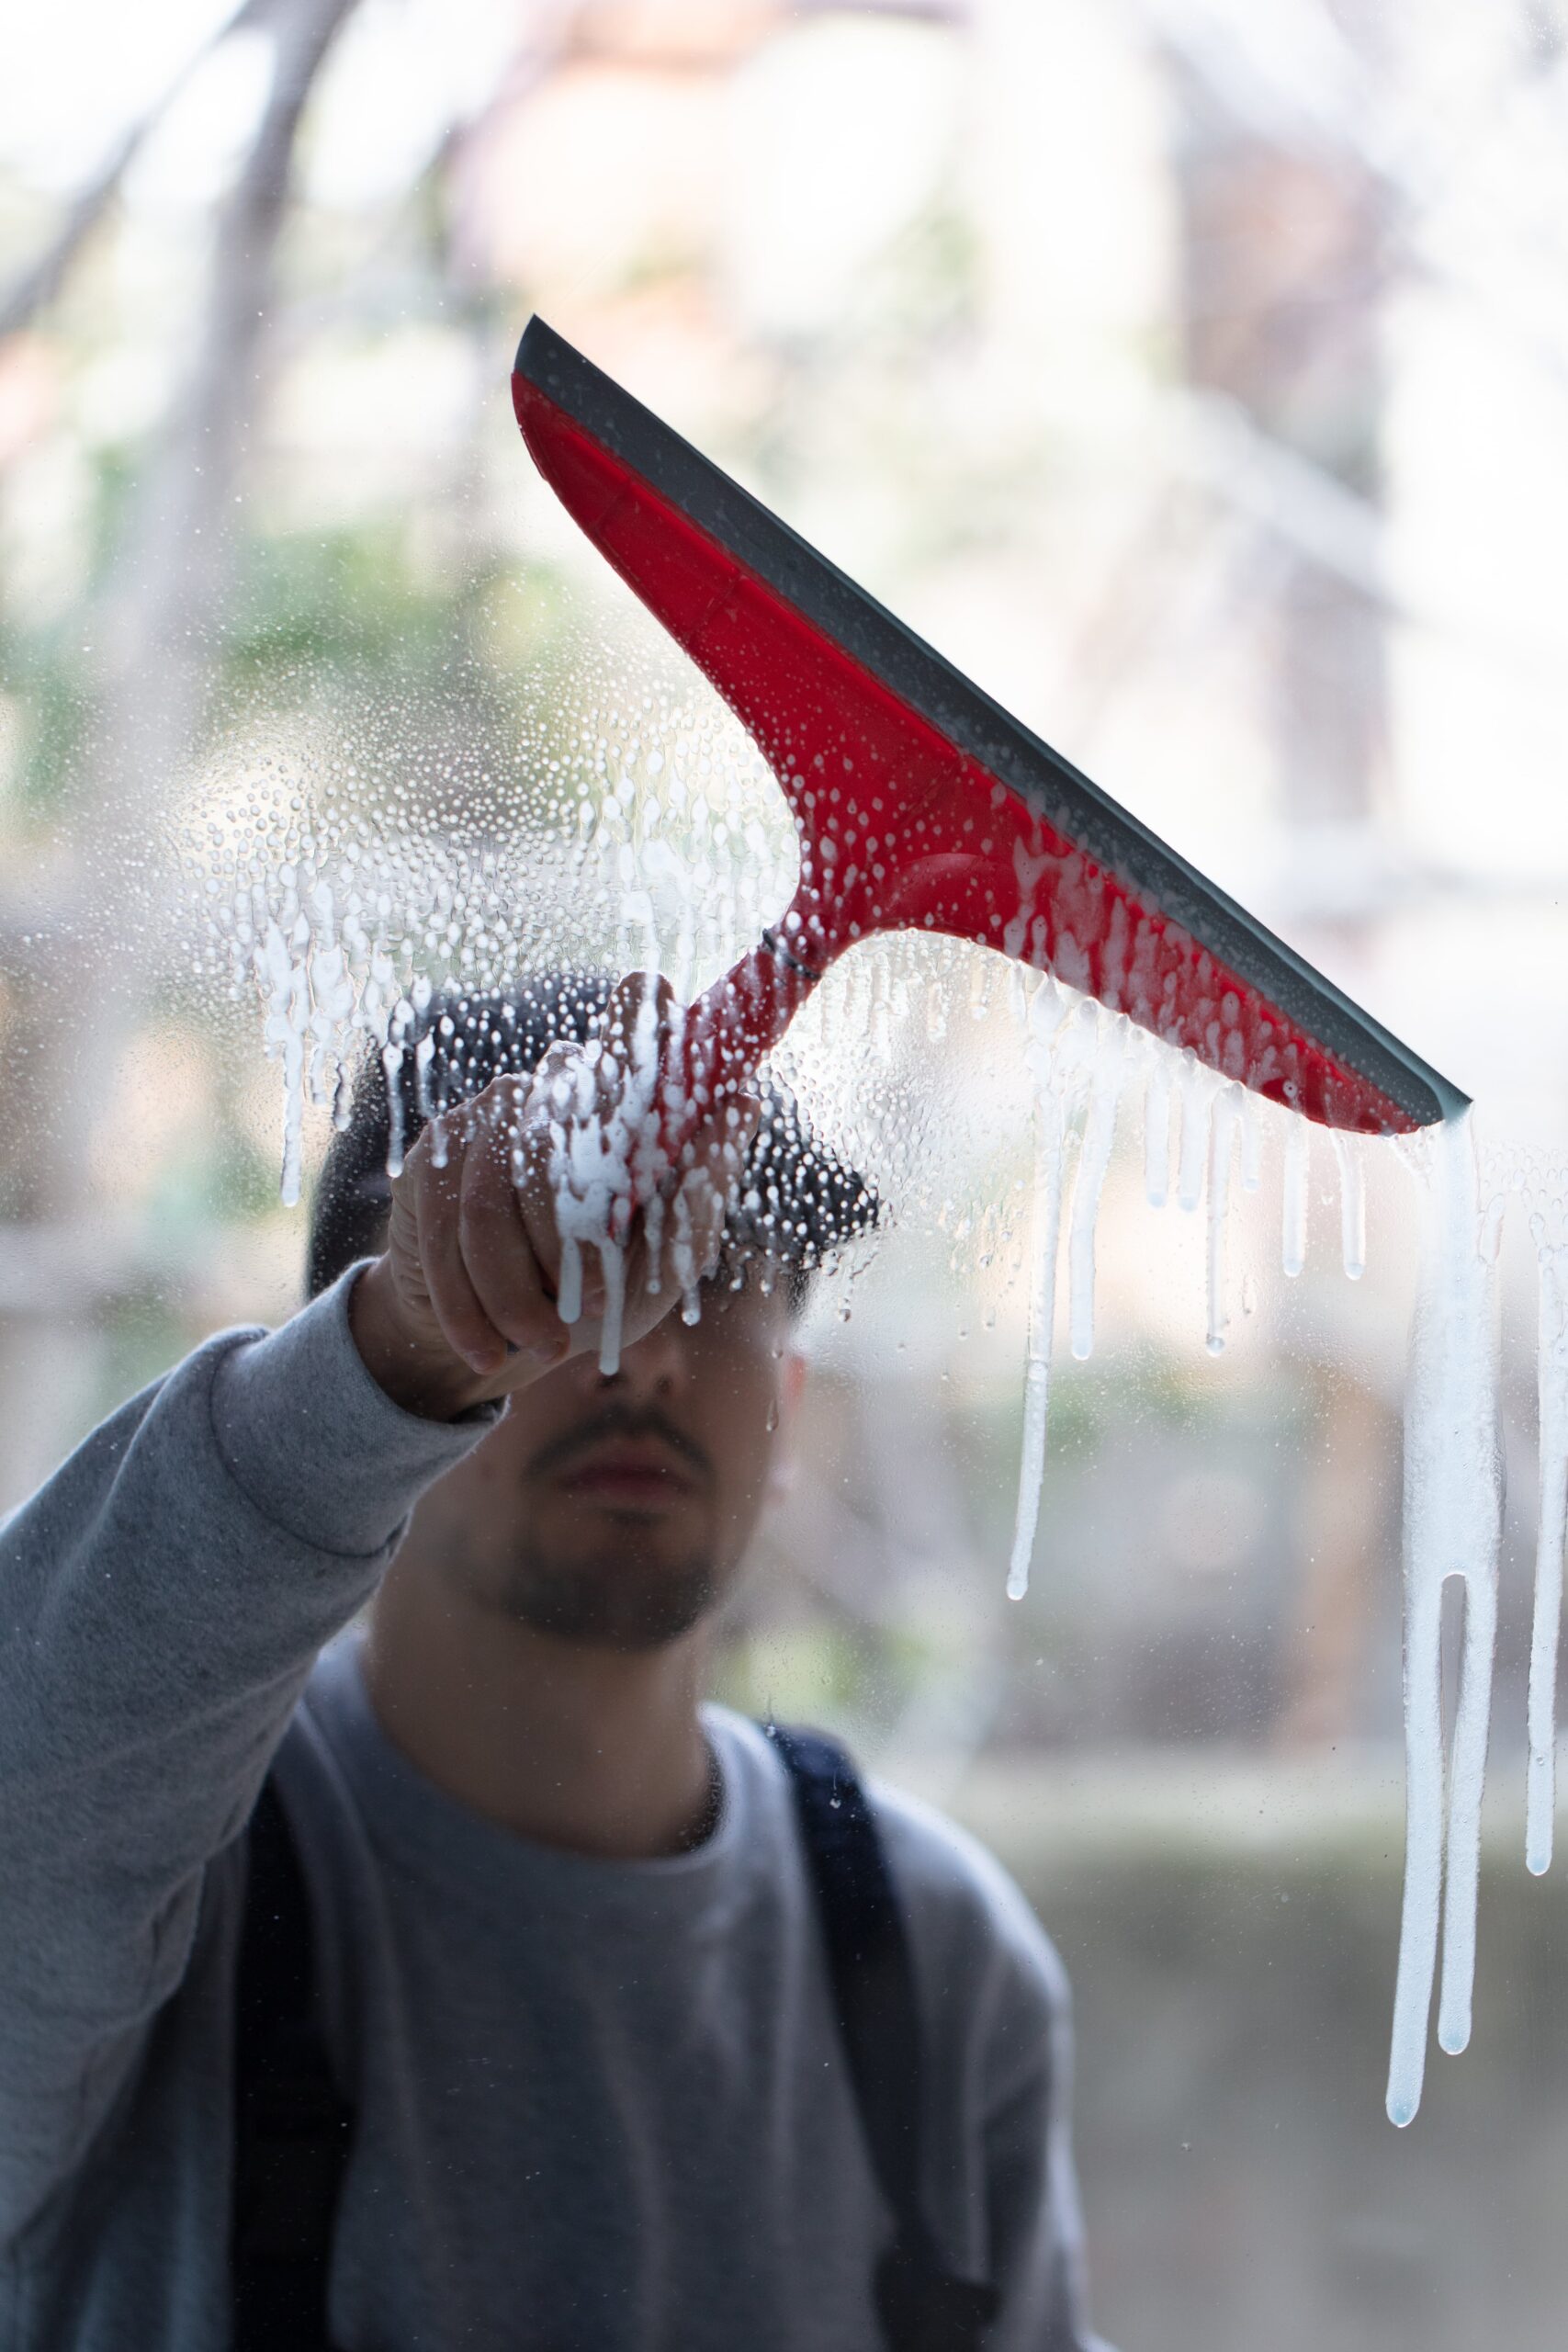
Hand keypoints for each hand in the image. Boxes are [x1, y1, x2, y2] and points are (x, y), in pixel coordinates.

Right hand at [349, 974, 760, 1419]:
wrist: (503, 1343)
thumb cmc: (603, 1293)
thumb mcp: (666, 1257)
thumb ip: (701, 1183)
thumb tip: (743, 1096)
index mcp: (625, 1099)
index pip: (635, 1023)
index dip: (640, 1012)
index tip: (655, 991)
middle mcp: (556, 1083)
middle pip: (557, 1141)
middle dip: (572, 1247)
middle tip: (593, 1310)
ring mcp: (488, 1111)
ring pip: (492, 1198)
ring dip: (517, 1288)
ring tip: (543, 1340)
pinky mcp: (433, 1154)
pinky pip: (444, 1225)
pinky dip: (468, 1302)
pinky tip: (489, 1346)